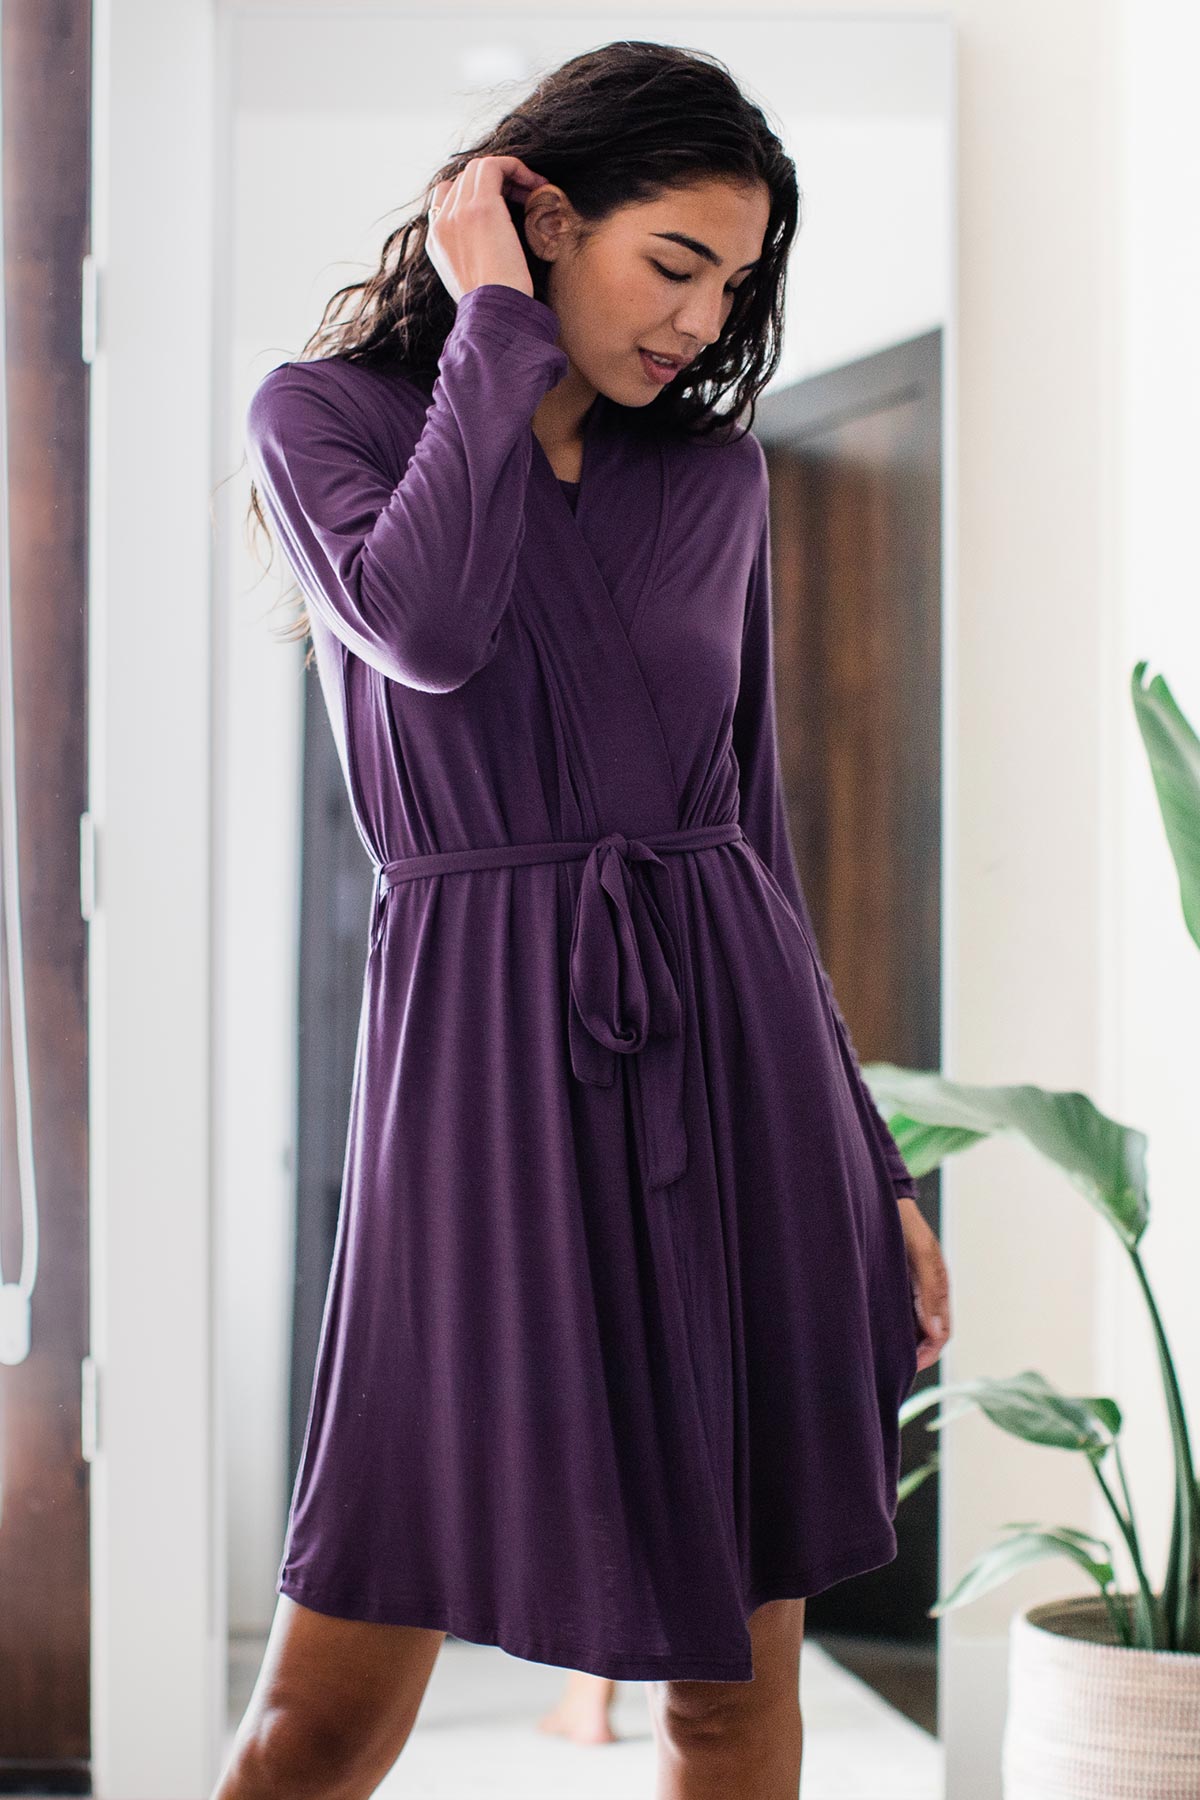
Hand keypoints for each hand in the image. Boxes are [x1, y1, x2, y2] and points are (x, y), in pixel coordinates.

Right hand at [425, 155, 551, 303]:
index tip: (503, 205)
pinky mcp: (480, 207)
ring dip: (506, 173)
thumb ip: (474, 258)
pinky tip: (536, 184)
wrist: (493, 318)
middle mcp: (441, 223)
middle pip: (463, 180)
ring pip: (477, 169)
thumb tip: (493, 249)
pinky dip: (515, 168)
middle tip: (522, 196)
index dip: (474, 194)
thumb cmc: (494, 309)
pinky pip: (494, 166)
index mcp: (437, 242)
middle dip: (494, 181)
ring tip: (532, 189)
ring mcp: (458, 213)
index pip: (447, 198)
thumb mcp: (475, 283)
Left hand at [897, 1196, 950, 1372]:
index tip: (908, 1367)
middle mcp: (928, 1291)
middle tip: (890, 1370)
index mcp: (939, 1286)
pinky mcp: (896, 1282)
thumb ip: (928, 1291)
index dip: (929, 1353)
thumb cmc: (902, 1223)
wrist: (881, 1198)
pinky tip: (874, 1333)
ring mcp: (912, 1287)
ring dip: (903, 1342)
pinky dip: (893, 1327)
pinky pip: (899, 1312)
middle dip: (916, 1354)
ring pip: (913, 1325)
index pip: (942, 1333)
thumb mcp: (917, 1254)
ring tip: (881, 1358)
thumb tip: (937, 1334)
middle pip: (929, 1334)